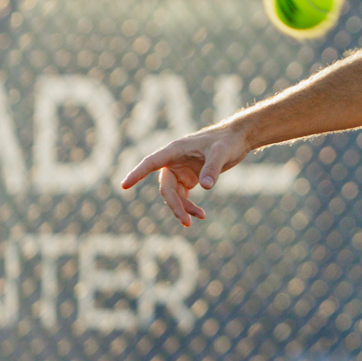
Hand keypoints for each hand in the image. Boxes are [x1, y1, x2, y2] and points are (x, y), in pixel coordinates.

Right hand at [118, 126, 249, 226]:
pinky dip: (189, 206)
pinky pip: (183, 196)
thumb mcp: (222, 153)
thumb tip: (205, 187)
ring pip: (174, 195)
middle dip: (174, 205)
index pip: (151, 162)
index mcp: (175, 150)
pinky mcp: (189, 178)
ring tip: (201, 217)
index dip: (137, 173)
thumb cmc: (227, 140)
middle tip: (186, 222)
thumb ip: (212, 168)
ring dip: (184, 208)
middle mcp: (174, 161)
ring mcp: (181, 171)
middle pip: (166, 187)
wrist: (238, 138)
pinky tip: (200, 215)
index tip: (124, 185)